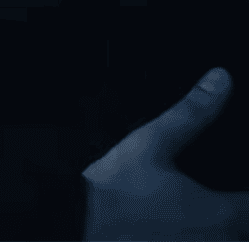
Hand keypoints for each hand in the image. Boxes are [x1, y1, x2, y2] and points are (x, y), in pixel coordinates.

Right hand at [81, 67, 248, 239]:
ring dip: (220, 226)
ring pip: (226, 239)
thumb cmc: (115, 195)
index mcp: (223, 215)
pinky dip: (198, 235)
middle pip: (243, 227)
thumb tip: (220, 81)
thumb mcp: (151, 143)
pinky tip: (174, 226)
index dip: (248, 191)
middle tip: (214, 187)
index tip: (237, 180)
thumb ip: (192, 113)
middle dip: (236, 210)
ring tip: (188, 204)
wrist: (75, 228)